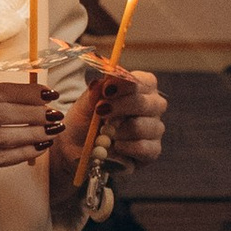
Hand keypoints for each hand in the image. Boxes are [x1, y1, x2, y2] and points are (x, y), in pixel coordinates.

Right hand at [0, 81, 56, 200]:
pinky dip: (20, 153)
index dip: (26, 92)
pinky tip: (36, 150)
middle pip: (1, 112)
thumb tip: (26, 100)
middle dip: (34, 113)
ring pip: (2, 136)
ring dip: (32, 133)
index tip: (50, 94)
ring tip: (52, 132)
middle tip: (56, 115)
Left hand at [60, 59, 164, 187]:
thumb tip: (100, 83)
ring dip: (120, 130)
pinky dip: (126, 147)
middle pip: (148, 103)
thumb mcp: (85, 104)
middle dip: (122, 106)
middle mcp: (153, 106)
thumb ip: (94, 93)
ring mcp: (155, 128)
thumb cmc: (85, 119)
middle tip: (100, 111)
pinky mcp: (152, 150)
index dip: (127, 85)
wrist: (76, 147)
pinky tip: (114, 146)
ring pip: (145, 126)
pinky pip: (146, 148)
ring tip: (105, 133)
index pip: (145, 81)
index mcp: (141, 88)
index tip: (107, 90)